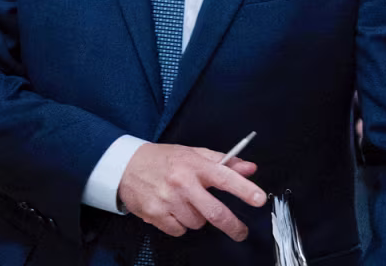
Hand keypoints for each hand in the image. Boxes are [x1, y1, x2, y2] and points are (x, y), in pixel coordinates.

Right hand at [117, 143, 265, 241]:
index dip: (244, 189)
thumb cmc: (164, 159)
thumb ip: (224, 161)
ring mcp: (168, 201)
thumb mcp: (194, 153)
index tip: (259, 199)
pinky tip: (174, 211)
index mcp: (195, 165)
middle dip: (232, 225)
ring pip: (197, 223)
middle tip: (241, 232)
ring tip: (188, 203)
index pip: (225, 177)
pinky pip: (179, 230)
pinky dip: (181, 225)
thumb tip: (249, 168)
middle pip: (214, 212)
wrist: (126, 166)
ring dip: (199, 218)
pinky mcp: (155, 215)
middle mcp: (182, 183)